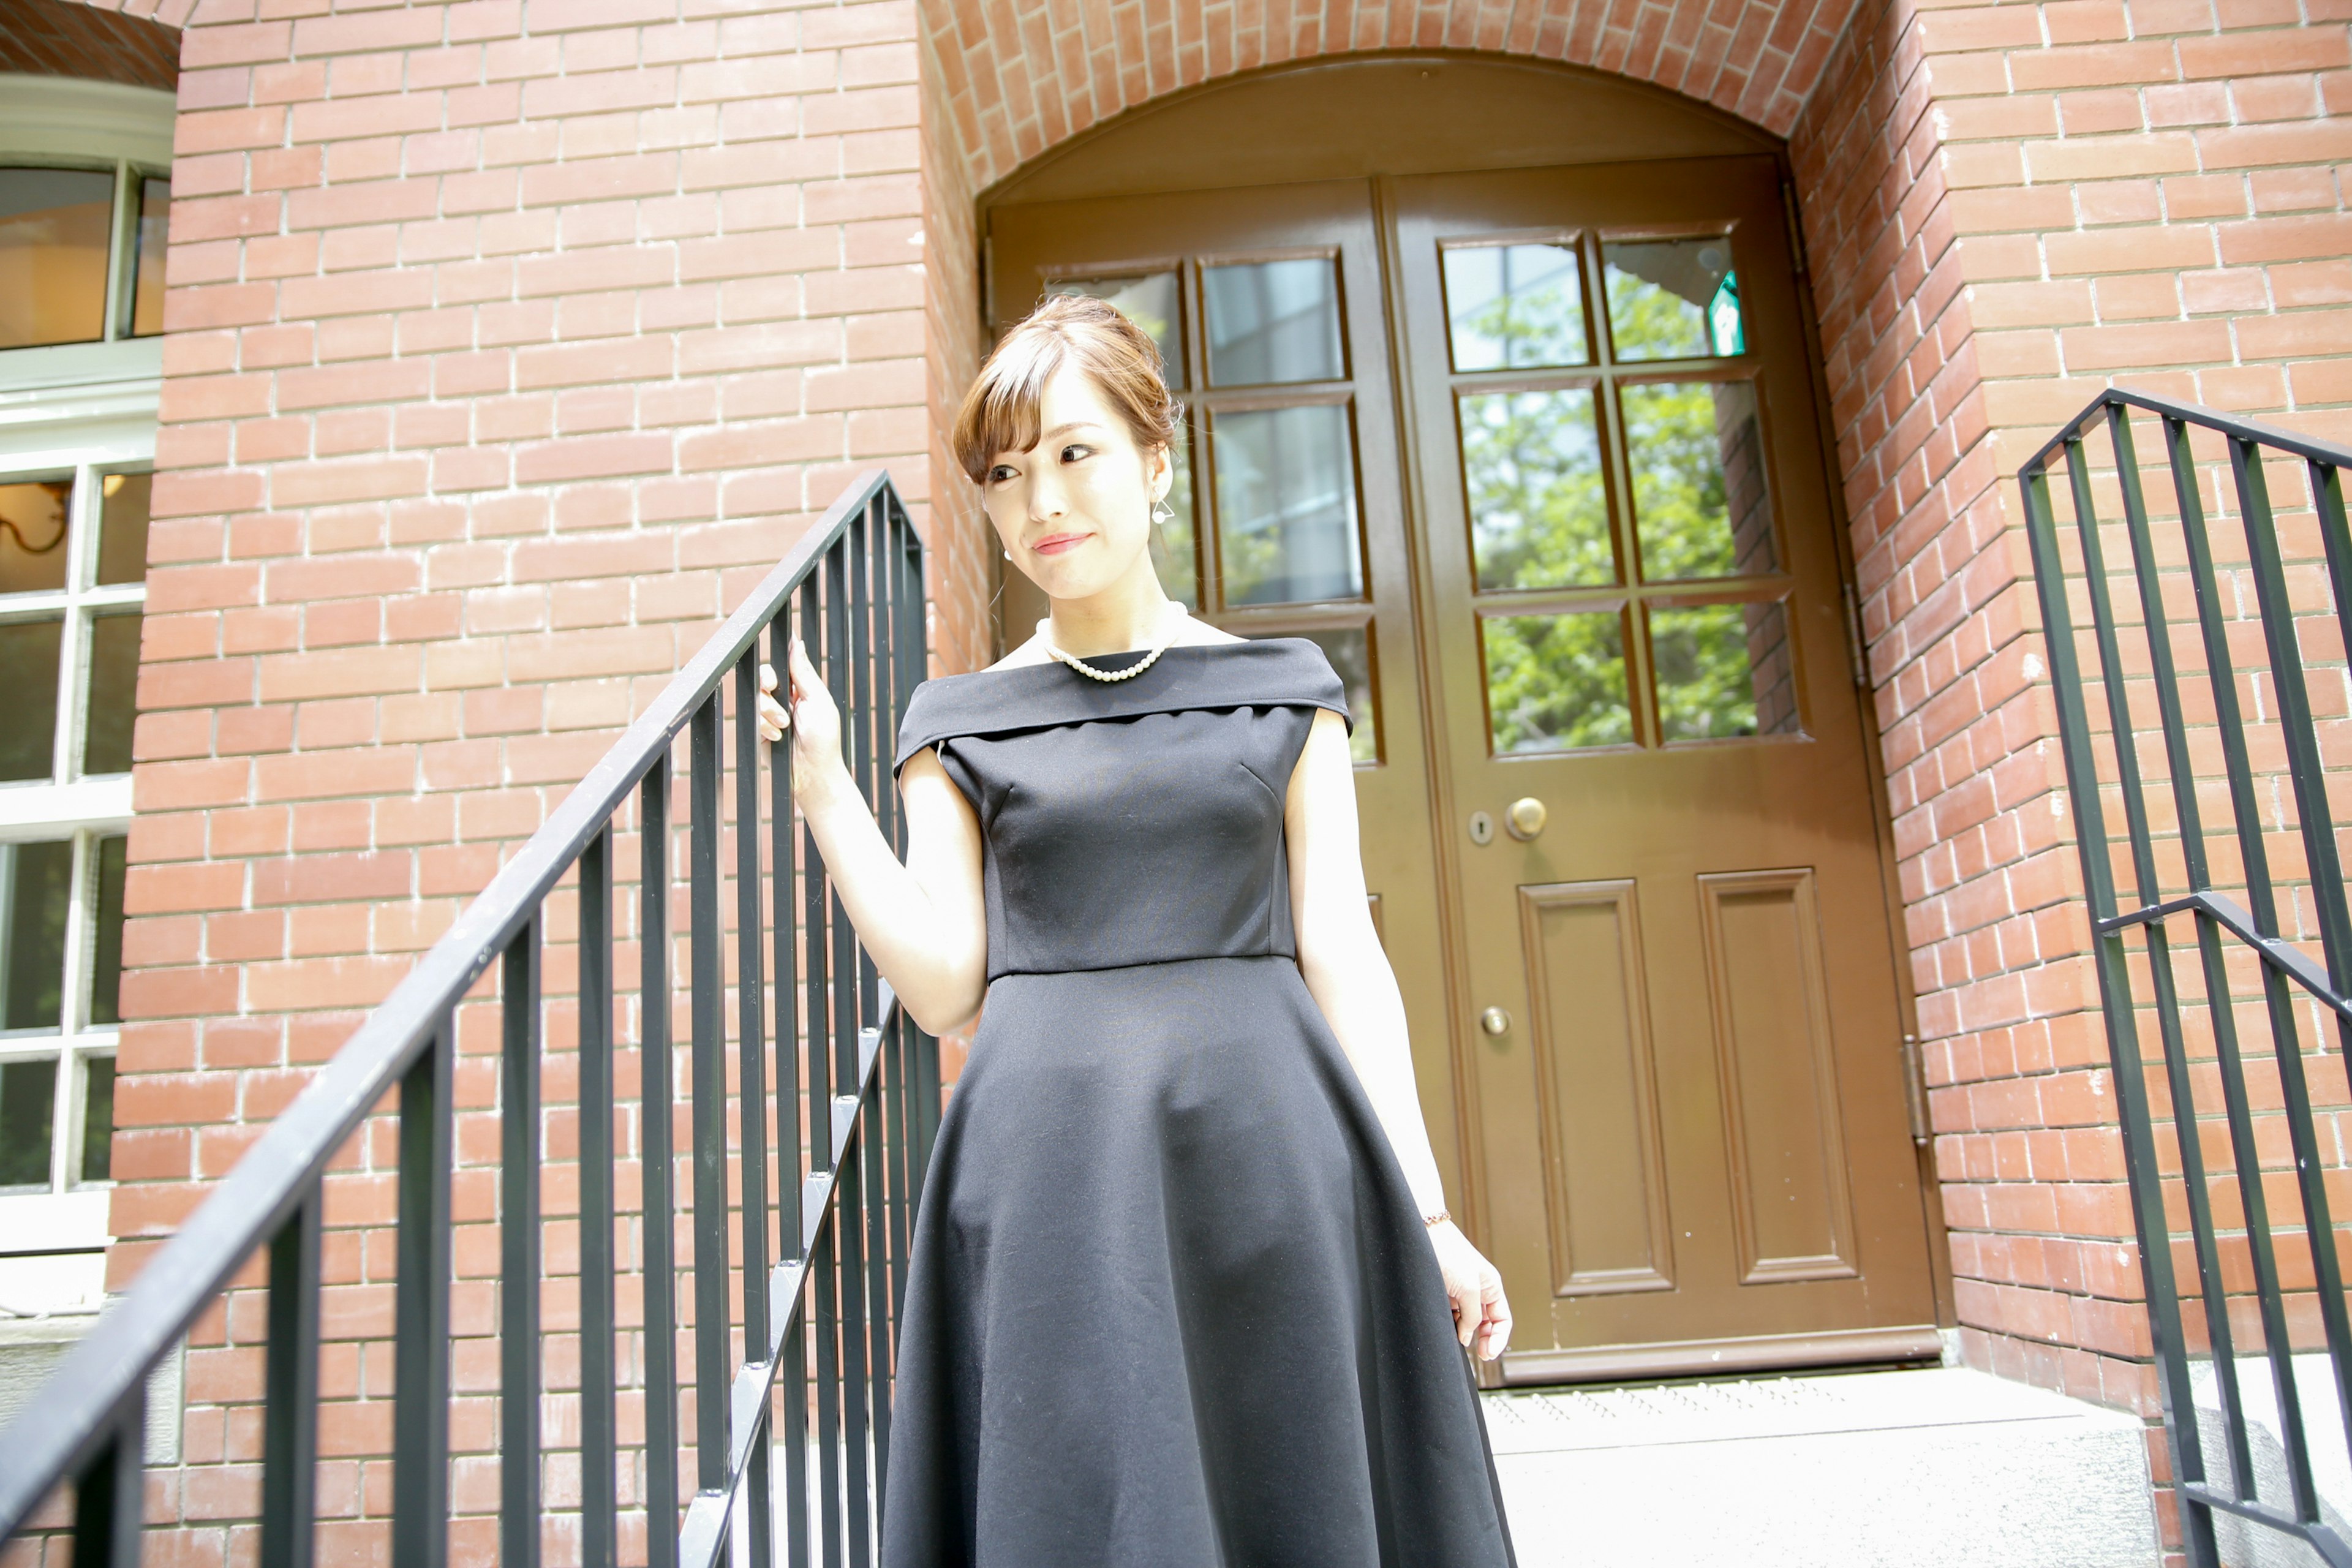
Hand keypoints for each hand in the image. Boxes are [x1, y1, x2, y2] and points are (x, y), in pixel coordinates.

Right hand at [756, 638, 848, 800]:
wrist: (812, 772)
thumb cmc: (824, 739)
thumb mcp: (818, 701)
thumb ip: (804, 673)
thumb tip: (798, 643)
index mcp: (801, 687)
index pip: (785, 663)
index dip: (780, 658)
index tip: (780, 651)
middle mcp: (784, 697)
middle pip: (764, 675)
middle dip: (767, 681)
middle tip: (774, 687)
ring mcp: (770, 713)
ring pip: (756, 695)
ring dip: (770, 710)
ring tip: (785, 726)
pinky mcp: (759, 728)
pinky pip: (752, 716)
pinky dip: (764, 726)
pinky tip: (777, 737)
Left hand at [1428, 1221, 1510, 1361]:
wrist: (1420, 1234)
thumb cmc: (1447, 1253)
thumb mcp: (1467, 1287)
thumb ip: (1472, 1315)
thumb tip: (1468, 1337)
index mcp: (1491, 1287)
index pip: (1502, 1320)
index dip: (1498, 1339)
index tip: (1487, 1354)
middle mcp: (1478, 1291)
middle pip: (1487, 1324)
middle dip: (1484, 1340)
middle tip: (1479, 1356)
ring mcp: (1460, 1294)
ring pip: (1468, 1323)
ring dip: (1466, 1334)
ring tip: (1458, 1340)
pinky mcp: (1444, 1295)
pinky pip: (1452, 1317)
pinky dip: (1452, 1327)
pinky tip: (1447, 1331)